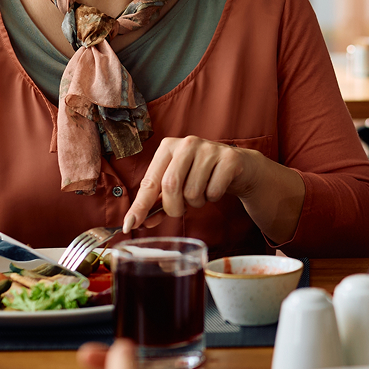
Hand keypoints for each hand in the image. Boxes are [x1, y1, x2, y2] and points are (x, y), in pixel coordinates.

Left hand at [125, 136, 255, 229]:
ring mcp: (209, 149)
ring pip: (193, 191)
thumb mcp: (177, 184)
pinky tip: (216, 187)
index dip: (140, 206)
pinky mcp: (229, 159)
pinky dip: (213, 198)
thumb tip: (139, 222)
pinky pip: (214, 191)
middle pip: (170, 186)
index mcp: (168, 147)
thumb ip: (158, 202)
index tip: (130, 224)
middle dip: (174, 207)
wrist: (238, 166)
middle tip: (180, 210)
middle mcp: (187, 143)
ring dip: (196, 203)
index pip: (149, 181)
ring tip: (202, 192)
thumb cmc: (201, 175)